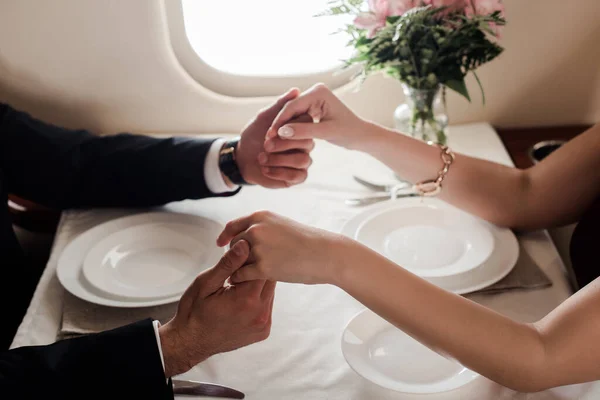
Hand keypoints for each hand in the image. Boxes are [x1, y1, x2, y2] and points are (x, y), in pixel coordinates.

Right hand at [159, 240, 275, 377]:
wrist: (191, 342)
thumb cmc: (194, 312)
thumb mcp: (206, 283)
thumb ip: (228, 264)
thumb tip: (244, 245)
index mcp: (247, 300)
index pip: (262, 268)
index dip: (251, 259)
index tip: (238, 260)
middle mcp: (260, 314)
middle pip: (270, 280)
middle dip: (256, 272)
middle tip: (236, 274)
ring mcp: (263, 324)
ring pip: (271, 292)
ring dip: (258, 285)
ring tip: (237, 288)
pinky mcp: (264, 331)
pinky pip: (268, 306)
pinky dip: (258, 299)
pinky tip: (242, 300)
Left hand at [216, 211, 349, 284]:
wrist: (325, 254)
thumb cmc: (308, 242)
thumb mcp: (282, 225)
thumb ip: (264, 228)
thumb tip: (247, 237)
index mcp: (261, 217)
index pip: (234, 226)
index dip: (225, 236)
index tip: (220, 244)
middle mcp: (256, 230)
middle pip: (233, 244)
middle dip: (235, 255)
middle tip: (242, 265)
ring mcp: (258, 248)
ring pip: (236, 260)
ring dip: (238, 268)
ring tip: (244, 275)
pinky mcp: (262, 267)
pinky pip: (240, 274)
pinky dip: (238, 279)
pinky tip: (242, 282)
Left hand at [236, 88, 315, 187]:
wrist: (243, 157)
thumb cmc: (254, 135)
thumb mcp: (264, 118)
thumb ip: (280, 105)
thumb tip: (296, 90)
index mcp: (299, 128)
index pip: (307, 124)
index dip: (288, 128)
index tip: (270, 131)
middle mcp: (305, 144)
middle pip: (307, 142)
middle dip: (282, 144)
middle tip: (265, 145)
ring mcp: (303, 161)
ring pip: (303, 160)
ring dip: (278, 160)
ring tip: (261, 158)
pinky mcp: (297, 176)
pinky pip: (297, 176)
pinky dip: (278, 172)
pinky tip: (265, 169)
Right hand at [263, 83, 368, 155]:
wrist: (360, 135)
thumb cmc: (348, 132)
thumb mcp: (326, 133)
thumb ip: (303, 131)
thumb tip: (281, 132)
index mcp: (319, 92)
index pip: (293, 106)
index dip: (279, 122)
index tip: (270, 136)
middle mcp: (315, 91)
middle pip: (290, 109)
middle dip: (279, 125)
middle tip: (267, 140)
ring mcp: (313, 99)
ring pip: (291, 113)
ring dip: (282, 127)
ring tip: (271, 141)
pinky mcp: (313, 107)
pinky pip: (297, 117)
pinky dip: (290, 128)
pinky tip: (280, 139)